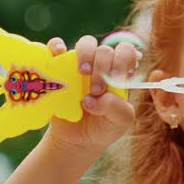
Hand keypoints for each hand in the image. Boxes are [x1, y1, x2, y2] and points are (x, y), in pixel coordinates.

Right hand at [41, 34, 138, 156]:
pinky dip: (57, 46)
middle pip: (106, 50)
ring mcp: (80, 64)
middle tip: (96, 90)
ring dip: (86, 55)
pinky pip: (56, 46)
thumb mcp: (120, 122)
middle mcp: (101, 65)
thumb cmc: (103, 126)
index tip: (115, 80)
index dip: (123, 60)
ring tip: (82, 72)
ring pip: (86, 43)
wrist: (77, 140)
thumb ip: (118, 108)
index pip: (127, 52)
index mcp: (119, 73)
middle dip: (103, 68)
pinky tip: (59, 54)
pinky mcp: (58, 66)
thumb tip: (97, 97)